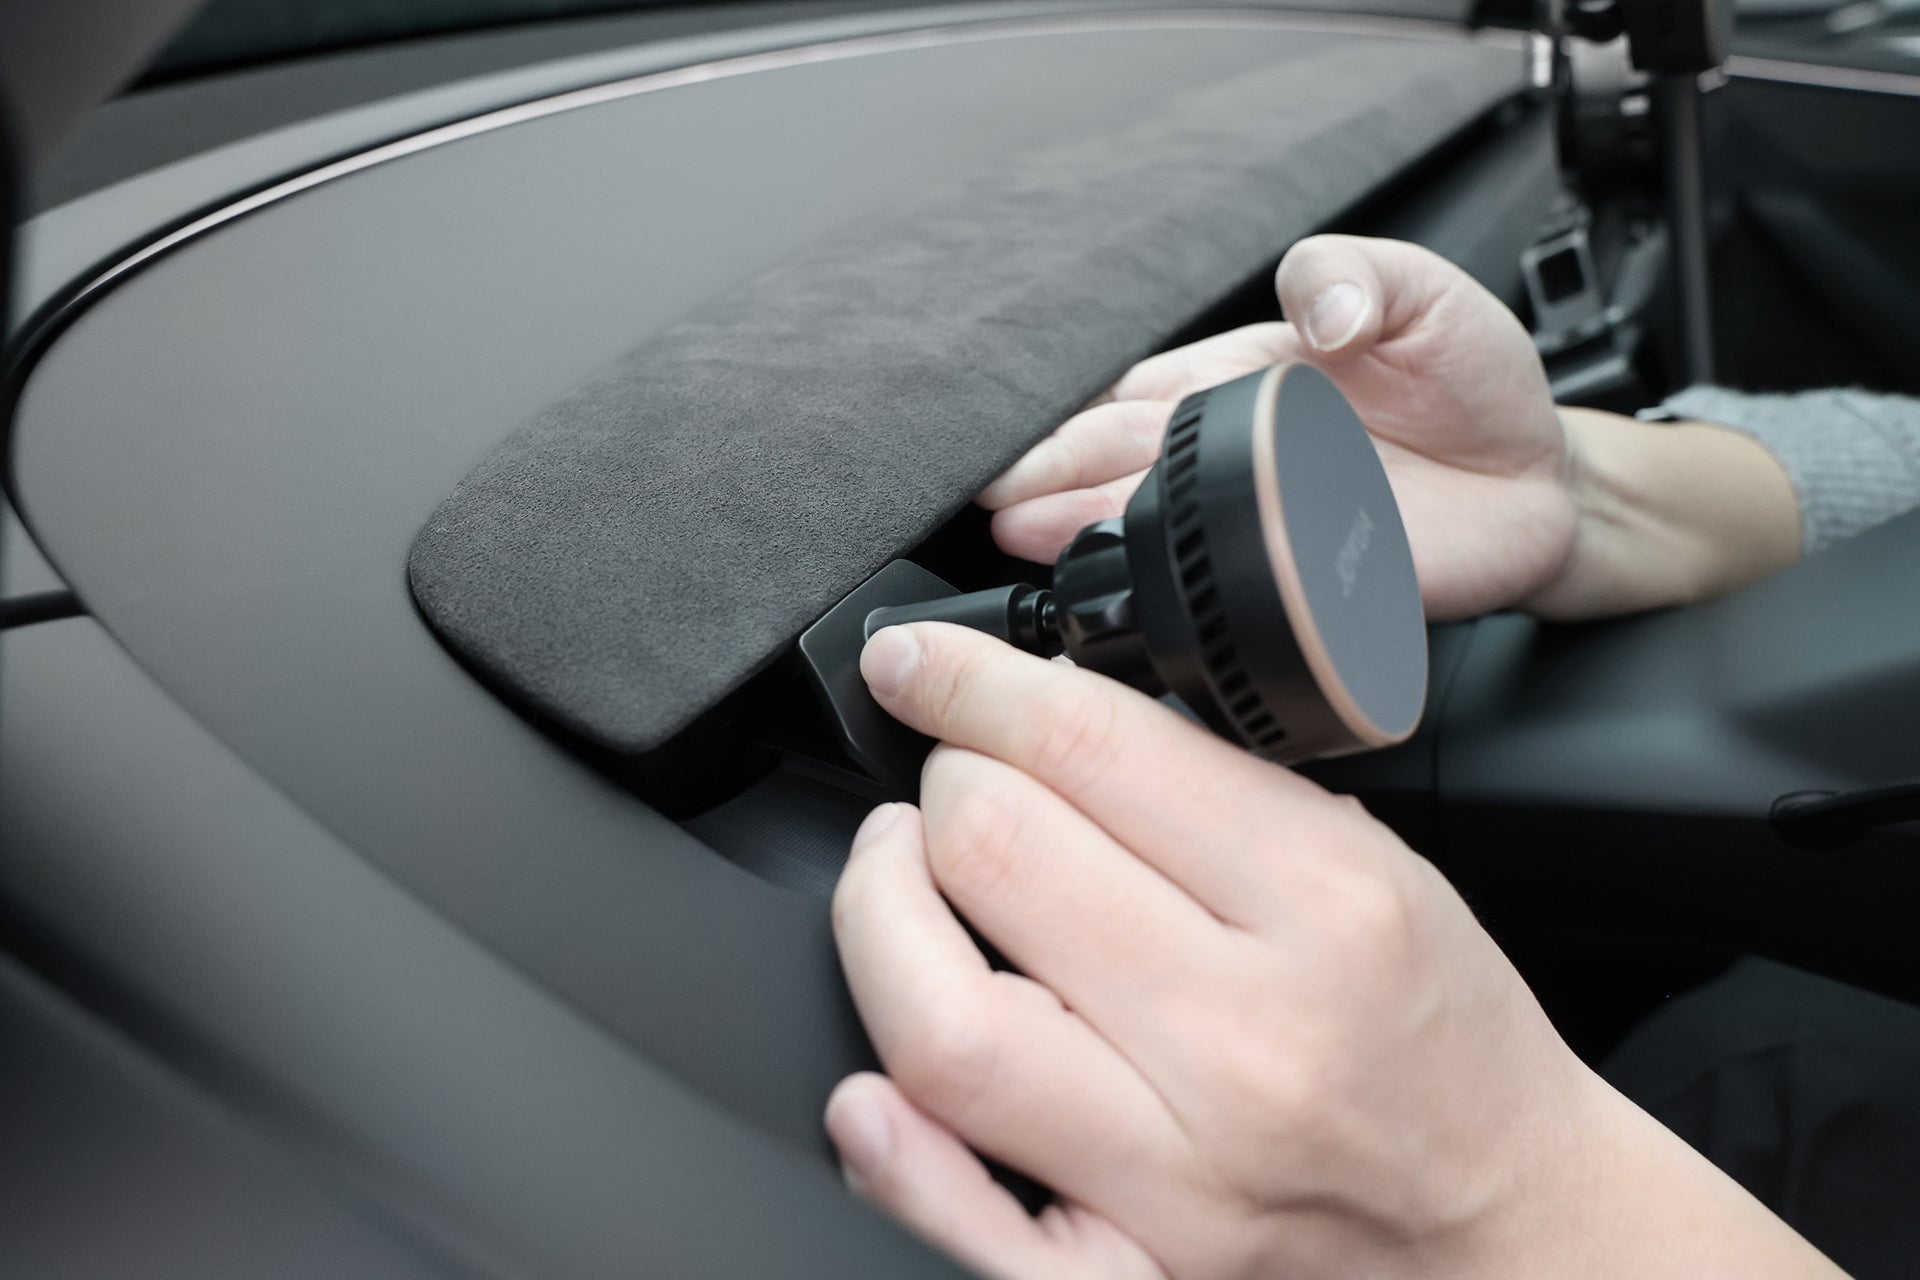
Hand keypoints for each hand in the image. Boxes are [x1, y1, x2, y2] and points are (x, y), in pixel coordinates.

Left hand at [825, 624, 1846, 1279]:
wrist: (1507, 1226)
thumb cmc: (1443, 1043)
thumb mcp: (1381, 864)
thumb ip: (1220, 787)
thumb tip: (1045, 717)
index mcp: (1329, 903)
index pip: (1090, 747)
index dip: (969, 683)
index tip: (920, 663)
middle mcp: (1248, 1041)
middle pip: (993, 856)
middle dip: (938, 788)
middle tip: (951, 785)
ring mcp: (1182, 1173)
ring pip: (943, 1025)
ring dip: (882, 921)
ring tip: (903, 888)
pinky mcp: (1137, 1273)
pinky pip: (965, 1223)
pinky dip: (893, 1151)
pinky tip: (871, 1093)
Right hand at [979, 236, 1574, 620]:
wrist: (1542, 479)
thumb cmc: (1473, 382)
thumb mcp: (1417, 290)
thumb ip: (1352, 273)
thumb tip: (1316, 306)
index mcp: (1244, 384)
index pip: (1136, 397)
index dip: (1071, 422)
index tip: (1016, 446)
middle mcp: (1242, 458)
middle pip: (1122, 465)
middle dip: (1052, 481)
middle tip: (1001, 503)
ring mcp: (1268, 522)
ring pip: (1158, 529)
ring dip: (1084, 532)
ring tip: (1025, 538)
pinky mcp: (1307, 582)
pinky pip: (1234, 589)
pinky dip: (1177, 594)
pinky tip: (1121, 595)